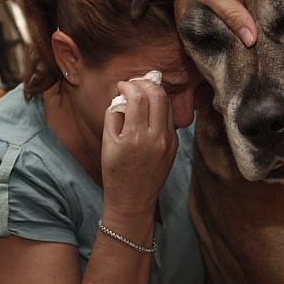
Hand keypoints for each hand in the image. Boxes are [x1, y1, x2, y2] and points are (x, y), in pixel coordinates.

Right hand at [100, 79, 177, 215]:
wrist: (133, 199)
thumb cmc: (116, 173)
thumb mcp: (107, 143)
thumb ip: (114, 116)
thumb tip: (123, 97)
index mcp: (136, 137)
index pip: (138, 97)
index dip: (129, 85)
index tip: (121, 85)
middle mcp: (156, 137)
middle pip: (159, 95)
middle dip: (145, 83)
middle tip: (134, 84)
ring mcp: (169, 141)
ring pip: (167, 105)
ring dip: (154, 94)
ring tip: (141, 94)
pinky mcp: (175, 145)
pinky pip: (170, 119)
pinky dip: (160, 110)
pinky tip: (148, 112)